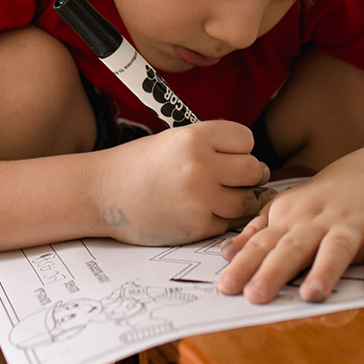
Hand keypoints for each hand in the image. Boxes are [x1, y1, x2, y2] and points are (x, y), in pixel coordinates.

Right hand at [98, 120, 272, 244]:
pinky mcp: (197, 225)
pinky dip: (218, 219)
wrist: (102, 192)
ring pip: (247, 200)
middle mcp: (201, 165)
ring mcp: (201, 198)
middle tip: (224, 178)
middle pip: (254, 169)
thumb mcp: (175, 140)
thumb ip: (215, 147)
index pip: (246, 139)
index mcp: (195, 137)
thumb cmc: (139, 165)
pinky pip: (228, 222)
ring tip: (211, 195)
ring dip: (236, 199)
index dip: (238, 149)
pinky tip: (197, 211)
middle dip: (244, 175)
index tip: (223, 155)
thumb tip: (260, 168)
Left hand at [216, 166, 363, 303]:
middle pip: (294, 247)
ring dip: (324, 270)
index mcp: (291, 220)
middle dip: (274, 271)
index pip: (263, 244)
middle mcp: (318, 223)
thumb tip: (226, 254)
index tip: (227, 287)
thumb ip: (257, 232)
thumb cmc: (319, 199)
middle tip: (256, 296)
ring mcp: (351, 226)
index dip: (244, 265)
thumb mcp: (284, 209)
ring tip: (312, 295)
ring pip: (336, 248)